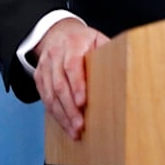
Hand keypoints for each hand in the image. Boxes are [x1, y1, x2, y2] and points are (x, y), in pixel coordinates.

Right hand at [32, 18, 109, 139]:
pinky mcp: (39, 76)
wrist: (59, 33)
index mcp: (73, 43)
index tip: (83, 103)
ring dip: (62, 115)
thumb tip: (125, 67)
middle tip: (80, 125)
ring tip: (74, 131)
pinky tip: (65, 125)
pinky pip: (44, 98)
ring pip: (50, 94)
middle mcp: (55, 54)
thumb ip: (108, 51)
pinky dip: (55, 114)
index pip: (72, 65)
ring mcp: (45, 65)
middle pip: (59, 84)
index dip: (77, 85)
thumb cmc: (84, 40)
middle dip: (70, 108)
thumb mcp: (98, 39)